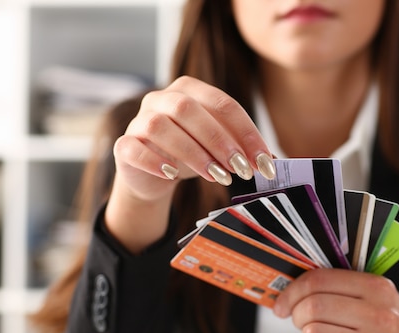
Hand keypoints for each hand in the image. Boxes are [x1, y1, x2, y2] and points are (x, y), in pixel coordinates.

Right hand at [113, 75, 274, 202]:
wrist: (151, 176)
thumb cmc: (188, 156)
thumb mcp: (218, 150)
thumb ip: (243, 151)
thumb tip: (275, 162)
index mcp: (189, 90)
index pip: (222, 103)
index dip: (246, 132)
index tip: (264, 160)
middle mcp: (161, 99)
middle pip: (189, 109)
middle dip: (220, 141)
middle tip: (241, 169)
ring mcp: (139, 120)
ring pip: (161, 127)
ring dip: (192, 153)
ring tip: (217, 177)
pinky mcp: (123, 145)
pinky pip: (133, 147)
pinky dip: (153, 161)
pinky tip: (171, 175)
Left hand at [273, 268, 398, 332]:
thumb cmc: (386, 326)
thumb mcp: (373, 295)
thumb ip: (337, 286)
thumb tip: (288, 288)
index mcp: (376, 288)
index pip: (319, 280)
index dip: (292, 291)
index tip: (282, 302)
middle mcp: (380, 316)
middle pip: (313, 308)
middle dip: (296, 314)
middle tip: (299, 320)